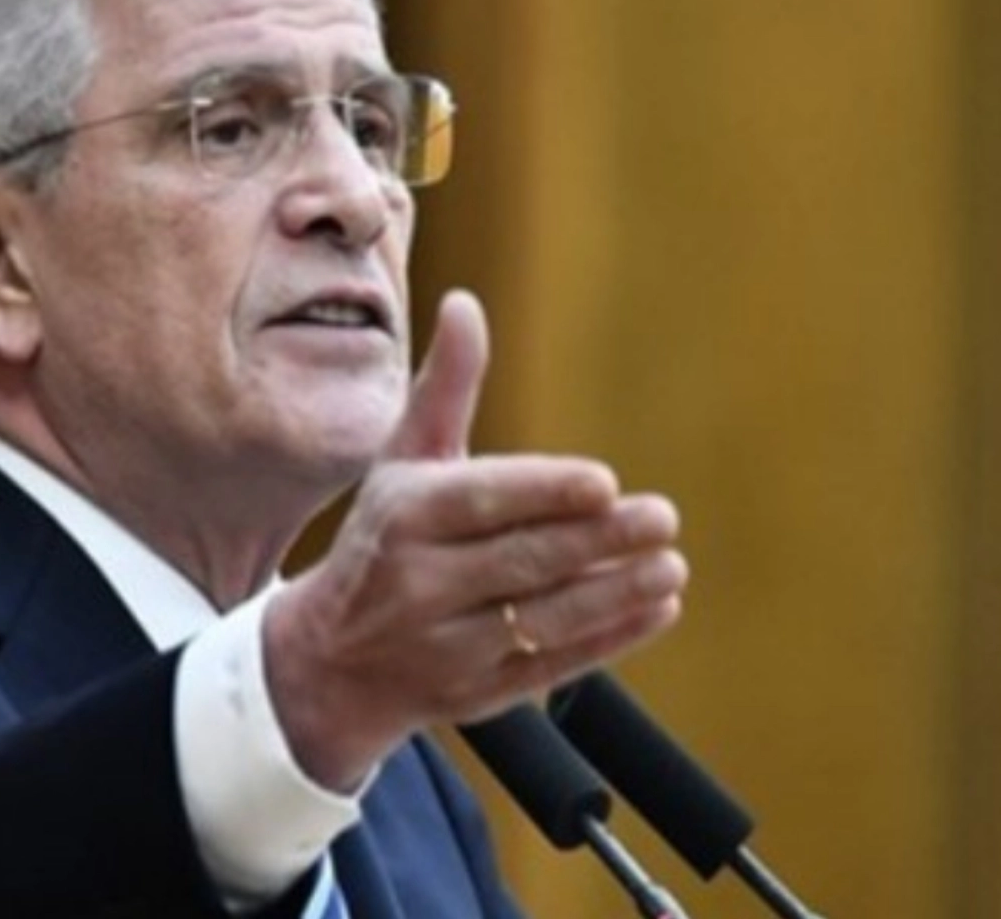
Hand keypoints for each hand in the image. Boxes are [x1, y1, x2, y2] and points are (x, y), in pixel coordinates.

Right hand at [263, 290, 687, 790]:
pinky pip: (551, 668)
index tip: (604, 483)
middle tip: (662, 518)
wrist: (330, 661)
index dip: (544, 493)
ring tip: (670, 566)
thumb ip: (446, 388)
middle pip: (522, 562)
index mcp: (404, 516)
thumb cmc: (385, 539)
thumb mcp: (402, 461)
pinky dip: (609, 641)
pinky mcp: (477, 696)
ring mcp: (447, 648)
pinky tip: (657, 608)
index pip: (482, 501)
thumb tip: (466, 304)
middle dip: (598, 542)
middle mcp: (419, 584)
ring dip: (615, 595)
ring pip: (543, 621)